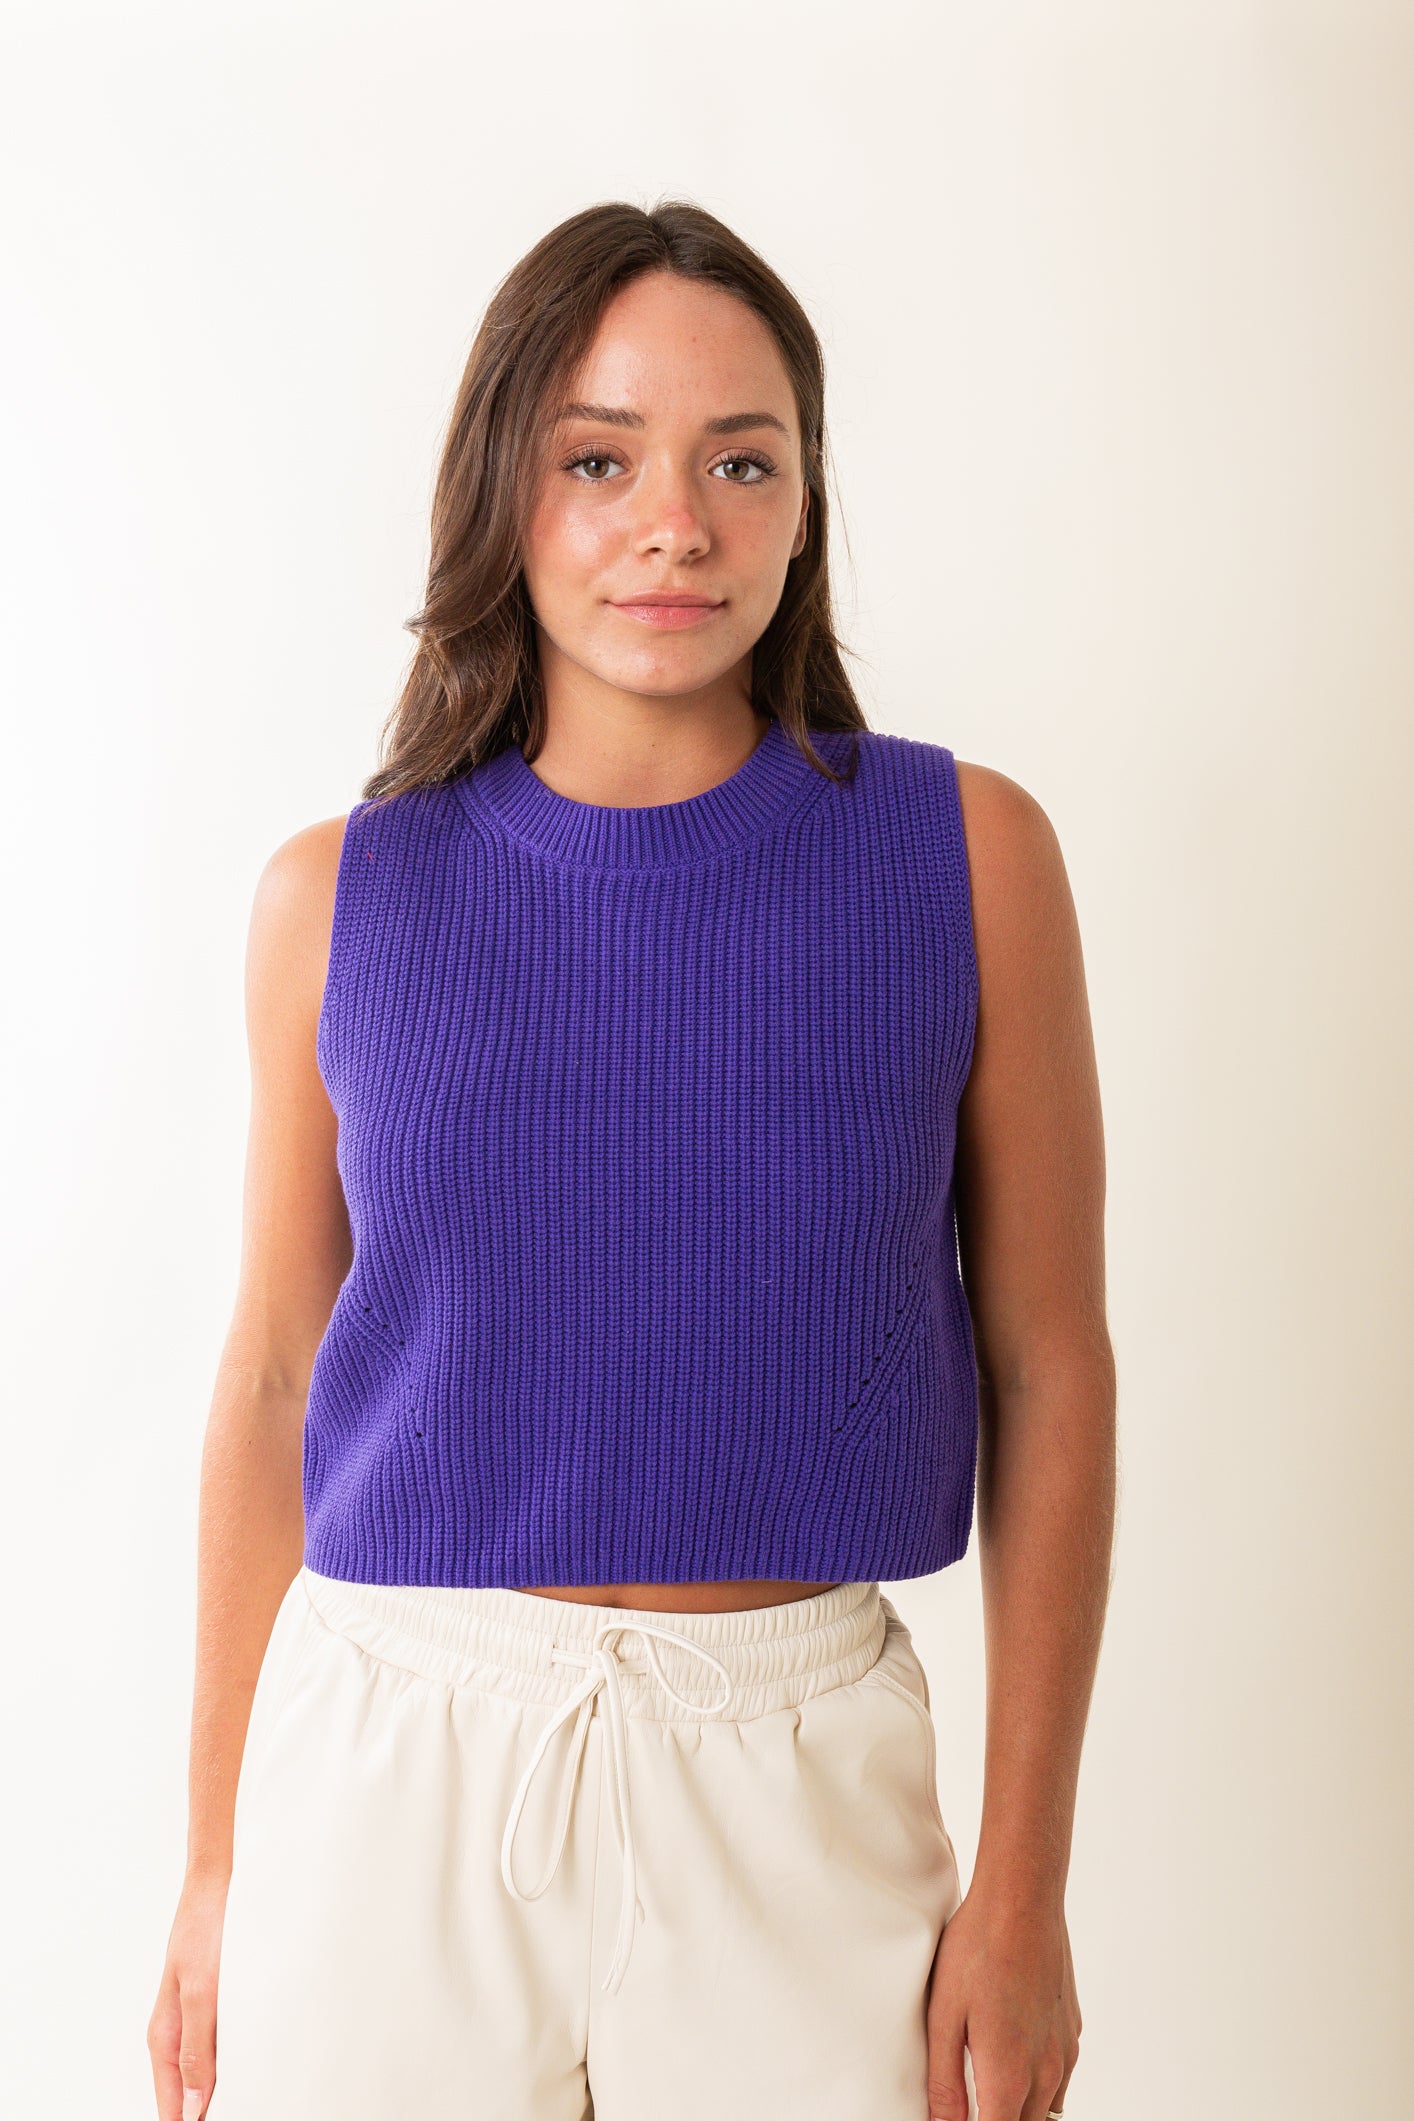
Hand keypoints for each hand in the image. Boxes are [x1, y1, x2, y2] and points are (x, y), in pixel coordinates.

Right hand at [146, 1868, 228, 2119]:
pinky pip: (211, 2052)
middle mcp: (174, 2034)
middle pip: (183, 2094)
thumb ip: (196, 2047)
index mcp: (164, 2036)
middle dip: (199, 2113)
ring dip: (210, 2096)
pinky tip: (238, 2076)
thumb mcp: (201, 1990)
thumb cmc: (202, 1932)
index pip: (169, 2102)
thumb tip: (191, 2104)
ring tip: (235, 2106)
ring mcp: (190, 2022)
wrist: (212, 1890)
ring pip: (198, 2076)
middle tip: (233, 2115)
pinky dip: (222, 2070)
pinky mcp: (208, 2008)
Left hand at [924, 1888, 1080, 2120]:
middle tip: (970, 2103)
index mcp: (1009, 2075)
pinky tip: (1013, 2061)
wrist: (1023, 1898)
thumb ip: (945, 2080)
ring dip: (1021, 2113)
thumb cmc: (979, 1948)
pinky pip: (1059, 2081)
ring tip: (988, 2092)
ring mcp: (1064, 2051)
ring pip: (1047, 2111)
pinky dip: (1039, 2088)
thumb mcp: (944, 2014)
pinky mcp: (1071, 2030)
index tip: (959, 2118)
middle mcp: (1045, 2072)